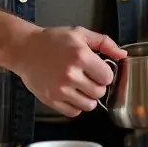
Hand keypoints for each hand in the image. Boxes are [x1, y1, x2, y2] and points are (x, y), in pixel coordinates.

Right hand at [11, 26, 125, 117]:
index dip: (105, 73)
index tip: (98, 70)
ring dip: (88, 97)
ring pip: (89, 105)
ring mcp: (60, 89)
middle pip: (100, 92)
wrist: (25, 49)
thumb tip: (122, 54)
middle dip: (98, 85)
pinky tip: (71, 93)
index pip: (107, 77)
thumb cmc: (52, 40)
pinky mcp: (51, 100)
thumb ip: (104, 43)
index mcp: (80, 56)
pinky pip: (73, 112)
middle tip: (89, 77)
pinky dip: (75, 105)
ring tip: (80, 86)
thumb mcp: (80, 34)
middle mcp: (71, 74)